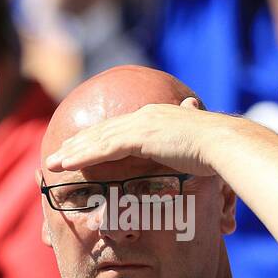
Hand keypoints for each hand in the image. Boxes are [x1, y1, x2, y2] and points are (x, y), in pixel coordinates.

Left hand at [44, 97, 224, 175]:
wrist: (224, 143)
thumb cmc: (217, 148)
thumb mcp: (198, 136)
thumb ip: (190, 128)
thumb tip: (194, 113)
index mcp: (156, 116)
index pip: (119, 128)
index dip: (97, 137)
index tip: (81, 146)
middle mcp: (144, 116)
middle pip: (102, 130)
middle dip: (78, 143)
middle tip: (58, 155)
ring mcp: (141, 125)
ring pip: (98, 139)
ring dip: (72, 152)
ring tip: (53, 163)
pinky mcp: (140, 137)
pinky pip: (104, 148)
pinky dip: (83, 156)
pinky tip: (66, 164)